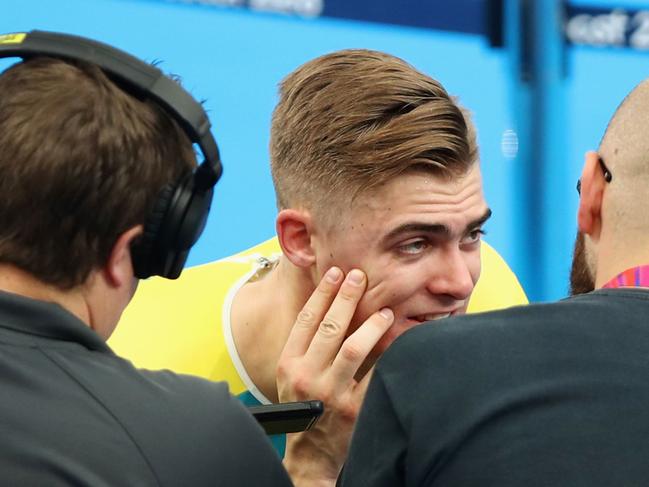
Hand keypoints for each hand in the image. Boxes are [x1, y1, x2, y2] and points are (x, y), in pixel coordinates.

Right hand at [278, 267, 393, 485]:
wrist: (311, 454)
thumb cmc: (305, 407)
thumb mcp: (293, 375)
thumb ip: (306, 345)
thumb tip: (329, 303)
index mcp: (289, 363)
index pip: (306, 319)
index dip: (321, 293)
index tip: (335, 272)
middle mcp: (307, 376)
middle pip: (330, 327)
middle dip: (346, 297)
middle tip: (360, 277)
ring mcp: (332, 393)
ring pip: (354, 348)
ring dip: (371, 324)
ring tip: (384, 310)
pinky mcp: (356, 409)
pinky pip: (376, 374)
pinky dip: (389, 355)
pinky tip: (400, 340)